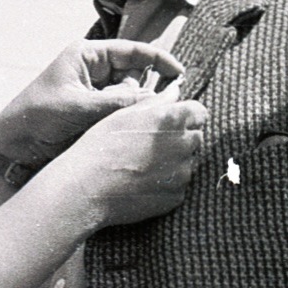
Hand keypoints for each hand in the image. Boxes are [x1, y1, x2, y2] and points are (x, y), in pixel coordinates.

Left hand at [0, 41, 186, 166]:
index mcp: (87, 56)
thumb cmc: (36, 117)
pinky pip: (123, 115)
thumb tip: (158, 102)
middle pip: (138, 75)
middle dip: (150, 91)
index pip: (133, 51)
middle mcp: (95, 72)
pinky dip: (130, 123)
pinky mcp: (97, 115)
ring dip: (139, 111)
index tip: (181, 73)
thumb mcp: (78, 107)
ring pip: (133, 99)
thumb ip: (118, 104)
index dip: (159, 60)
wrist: (12, 148)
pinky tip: (132, 134)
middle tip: (165, 109)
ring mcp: (97, 94)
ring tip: (140, 126)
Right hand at [41, 95, 207, 227]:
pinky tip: (143, 181)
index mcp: (172, 119)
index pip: (199, 112)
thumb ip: (157, 100)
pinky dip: (167, 183)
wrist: (88, 187)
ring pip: (188, 162)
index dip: (186, 115)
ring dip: (174, 161)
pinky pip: (178, 185)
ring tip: (144, 163)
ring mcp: (181, 173)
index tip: (170, 121)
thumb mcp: (125, 114)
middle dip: (181, 137)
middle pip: (195, 136)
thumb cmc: (102, 145)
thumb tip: (175, 91)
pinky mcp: (176, 196)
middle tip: (152, 143)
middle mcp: (183, 145)